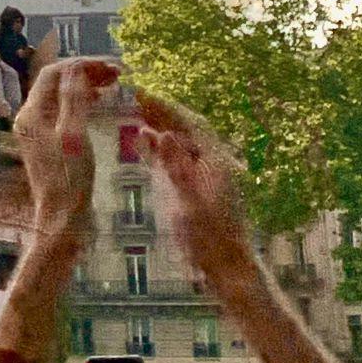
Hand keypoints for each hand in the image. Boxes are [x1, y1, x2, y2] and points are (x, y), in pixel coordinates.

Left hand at [13, 57, 118, 251]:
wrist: (63, 219)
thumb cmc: (70, 180)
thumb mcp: (74, 136)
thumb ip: (74, 99)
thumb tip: (76, 69)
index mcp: (31, 114)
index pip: (53, 74)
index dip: (80, 65)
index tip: (109, 65)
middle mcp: (31, 118)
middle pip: (56, 83)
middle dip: (84, 73)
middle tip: (115, 73)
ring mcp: (39, 131)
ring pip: (61, 96)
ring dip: (85, 86)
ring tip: (113, 82)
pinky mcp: (50, 142)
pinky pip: (65, 111)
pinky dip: (82, 102)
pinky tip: (99, 101)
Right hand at [136, 90, 259, 291]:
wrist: (228, 269)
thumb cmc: (209, 239)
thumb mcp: (189, 202)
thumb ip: (175, 166)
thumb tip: (162, 133)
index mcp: (216, 162)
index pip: (189, 124)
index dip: (165, 107)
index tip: (140, 93)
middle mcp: (214, 163)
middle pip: (187, 129)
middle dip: (161, 113)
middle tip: (134, 97)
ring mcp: (207, 176)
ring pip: (183, 143)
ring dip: (161, 127)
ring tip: (136, 112)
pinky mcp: (199, 188)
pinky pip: (179, 158)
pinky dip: (162, 147)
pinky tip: (146, 143)